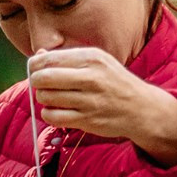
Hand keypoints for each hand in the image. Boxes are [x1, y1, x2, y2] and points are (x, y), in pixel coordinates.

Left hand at [26, 48, 176, 165]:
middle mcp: (91, 77)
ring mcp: (89, 100)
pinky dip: (48, 114)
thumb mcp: (97, 61)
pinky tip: (55, 111)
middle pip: (44, 78)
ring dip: (43, 98)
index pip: (50, 59)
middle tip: (41, 85)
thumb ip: (68, 58)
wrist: (140, 108)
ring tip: (52, 98)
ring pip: (47, 97)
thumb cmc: (114, 82)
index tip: (36, 70)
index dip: (36, 66)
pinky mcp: (87, 120)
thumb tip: (38, 57)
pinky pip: (53, 117)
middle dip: (36, 82)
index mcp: (92, 58)